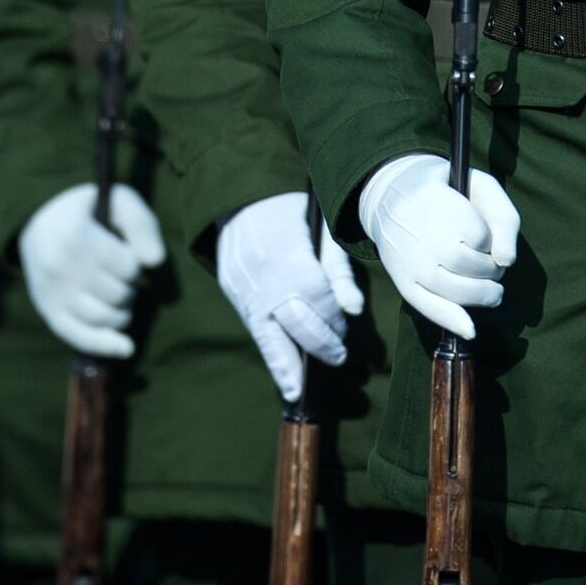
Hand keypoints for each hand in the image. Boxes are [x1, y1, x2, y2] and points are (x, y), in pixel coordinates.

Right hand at [20, 182, 164, 357]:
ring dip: (124, 312)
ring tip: (122, 296)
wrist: (36, 223)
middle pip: (119, 294)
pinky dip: (106, 345)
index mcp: (76, 236)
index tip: (126, 252)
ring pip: (104, 318)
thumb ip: (141, 225)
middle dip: (131, 287)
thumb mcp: (118, 201)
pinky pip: (79, 337)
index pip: (128, 267)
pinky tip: (127, 348)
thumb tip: (155, 262)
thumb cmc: (87, 210)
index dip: (136, 262)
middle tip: (123, 274)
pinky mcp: (48, 312)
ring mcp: (51, 294)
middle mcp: (60, 268)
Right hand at [217, 191, 365, 400]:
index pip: (319, 300)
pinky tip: (285, 380)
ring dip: (290, 365)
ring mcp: (244, 287)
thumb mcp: (321, 229)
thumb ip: (338, 270)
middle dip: (321, 343)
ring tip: (302, 388)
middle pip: (297, 322)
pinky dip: (271, 356)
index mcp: (291, 256)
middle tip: (339, 357)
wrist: (241, 196)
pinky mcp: (232, 293)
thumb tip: (354, 310)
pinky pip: (254, 330)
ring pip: (269, 335)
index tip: (345, 325)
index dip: (335, 317)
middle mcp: (265, 276)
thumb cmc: (291, 210)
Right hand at [358, 153, 518, 340]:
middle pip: (467, 265)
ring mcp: (407, 259)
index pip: (477, 234)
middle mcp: (417, 231)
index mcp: (435, 198)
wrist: (387, 196)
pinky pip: (426, 306)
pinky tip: (471, 330)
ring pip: (453, 289)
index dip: (489, 239)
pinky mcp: (401, 280)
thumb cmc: (446, 190)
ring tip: (491, 289)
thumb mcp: (479, 184)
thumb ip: (504, 217)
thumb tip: (507, 261)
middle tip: (491, 264)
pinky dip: (451, 320)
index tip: (482, 233)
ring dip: (482, 295)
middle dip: (490, 270)